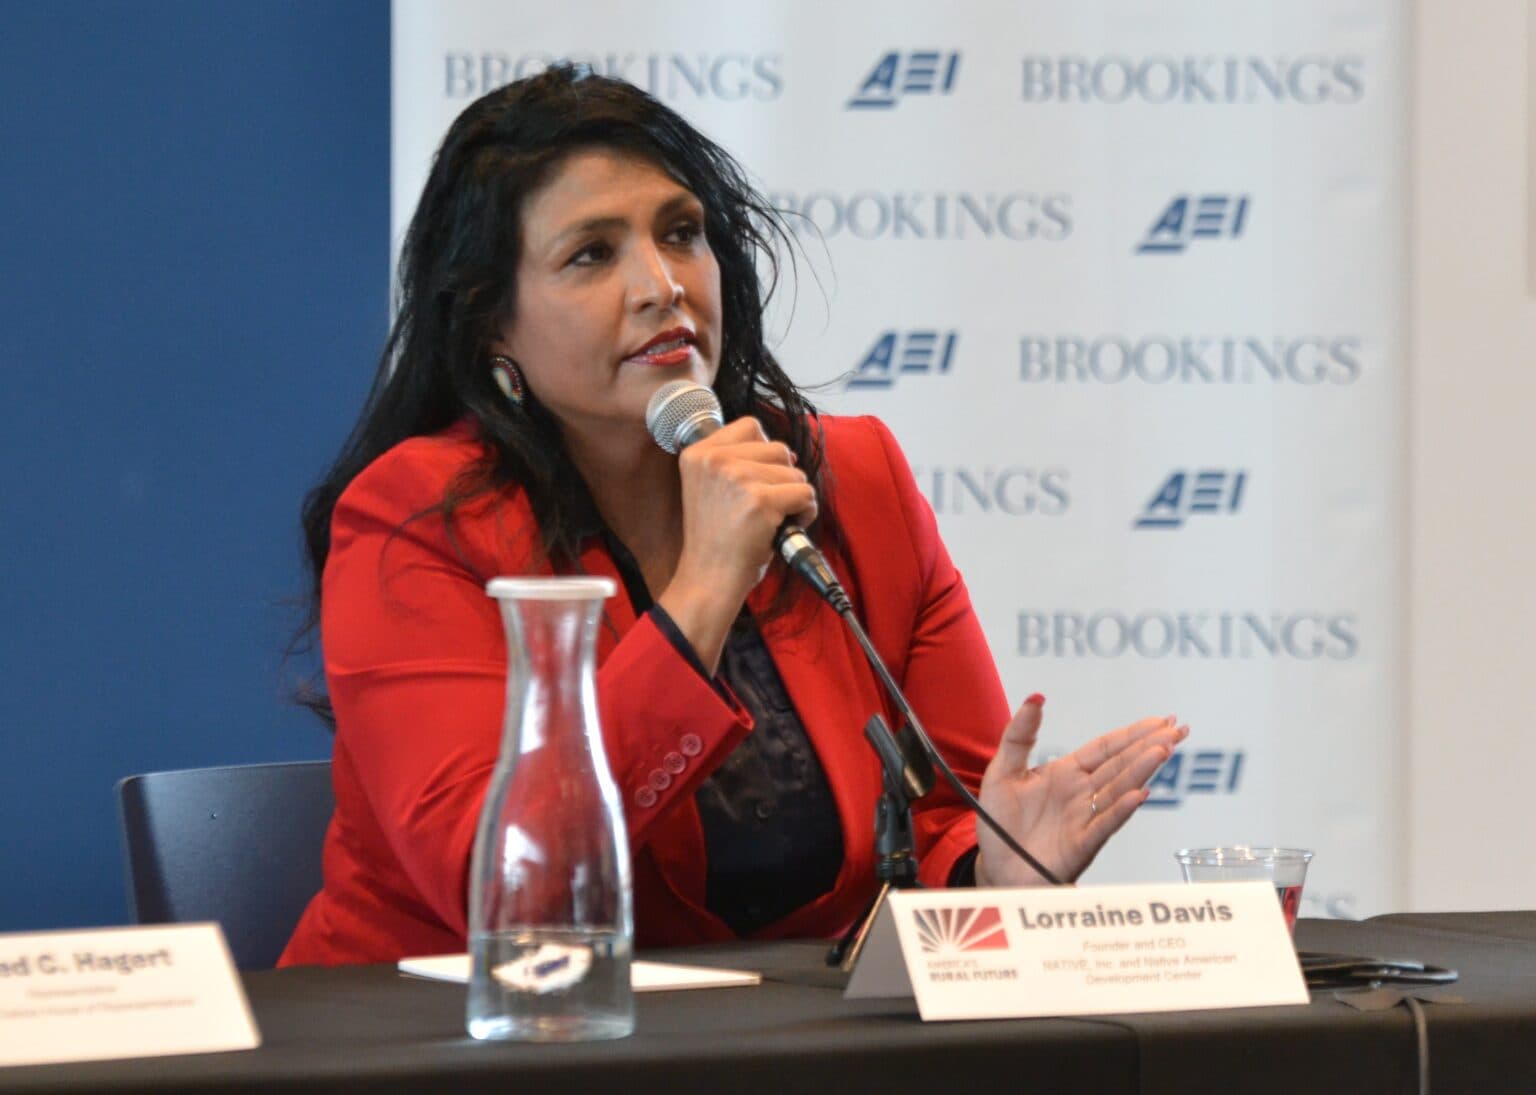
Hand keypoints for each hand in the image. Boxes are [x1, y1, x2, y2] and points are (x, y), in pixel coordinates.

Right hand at [658, 416, 815, 669]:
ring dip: (794, 495)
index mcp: (697, 453)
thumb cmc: (715, 540)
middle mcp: (714, 460)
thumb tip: (785, 452)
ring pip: (794, 470)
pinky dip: (806, 512)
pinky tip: (787, 527)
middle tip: (767, 506)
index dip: (764, 453)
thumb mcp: (710, 487)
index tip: (758, 480)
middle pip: (777, 447)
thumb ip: (733, 462)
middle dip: (782, 476)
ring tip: (775, 519)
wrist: (708, 580)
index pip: (751, 426)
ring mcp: (737, 478)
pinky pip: (805, 493)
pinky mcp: (760, 500)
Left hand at [975, 698, 1186, 886]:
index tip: (1160, 720)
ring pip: (1119, 789)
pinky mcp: (1080, 845)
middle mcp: (1082, 794)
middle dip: (1150, 746)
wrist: (996, 867)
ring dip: (1141, 770)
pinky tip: (1138, 795)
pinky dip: (1121, 810)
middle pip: (1122, 765)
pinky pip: (1104, 824)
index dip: (1133, 733)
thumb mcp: (1003, 771)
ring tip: (1163, 750)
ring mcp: (1085, 818)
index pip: (1107, 748)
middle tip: (1177, 729)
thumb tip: (1035, 698)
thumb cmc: (1000, 823)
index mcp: (1067, 773)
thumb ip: (1019, 736)